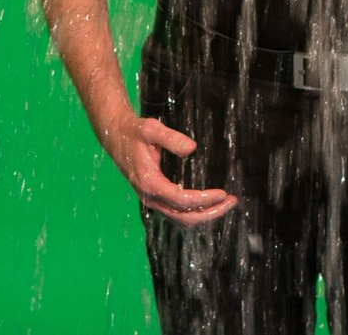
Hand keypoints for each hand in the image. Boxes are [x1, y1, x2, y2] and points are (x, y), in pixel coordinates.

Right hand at [100, 109, 238, 226]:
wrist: (116, 136)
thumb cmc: (134, 131)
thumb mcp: (151, 129)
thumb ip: (171, 138)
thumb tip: (192, 148)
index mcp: (150, 183)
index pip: (181, 200)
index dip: (204, 199)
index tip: (223, 192)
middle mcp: (151, 197)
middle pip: (185, 217)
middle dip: (211, 212)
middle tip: (232, 201)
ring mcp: (152, 200)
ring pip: (182, 219)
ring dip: (205, 214)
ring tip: (225, 203)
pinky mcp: (155, 198)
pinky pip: (177, 213)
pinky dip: (195, 212)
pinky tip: (209, 202)